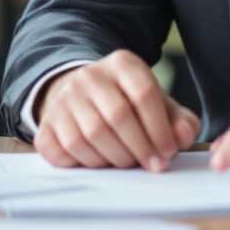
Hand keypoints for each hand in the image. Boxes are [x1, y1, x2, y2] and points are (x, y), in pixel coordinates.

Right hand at [34, 50, 200, 171]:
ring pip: (90, 136)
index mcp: (122, 64)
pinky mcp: (46, 123)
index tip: (169, 151)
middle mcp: (89, 76)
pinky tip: (100, 162)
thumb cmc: (127, 105)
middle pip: (117, 116)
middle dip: (140, 148)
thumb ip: (179, 120)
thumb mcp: (157, 104)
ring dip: (115, 158)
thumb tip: (183, 136)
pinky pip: (64, 151)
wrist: (81, 96)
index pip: (143, 93)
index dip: (160, 129)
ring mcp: (63, 99)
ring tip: (128, 163)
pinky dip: (85, 164)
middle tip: (153, 165)